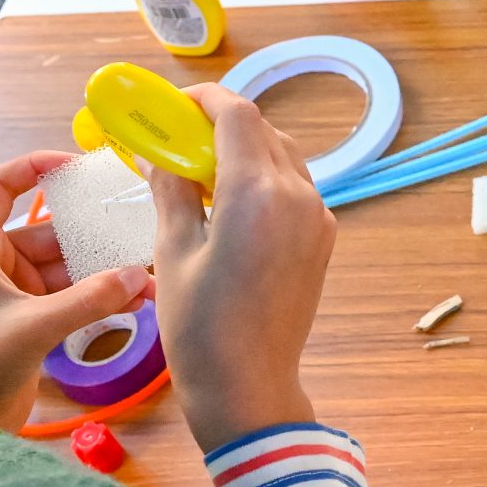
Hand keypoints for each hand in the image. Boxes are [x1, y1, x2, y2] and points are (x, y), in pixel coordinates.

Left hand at [0, 151, 151, 432]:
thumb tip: (137, 274)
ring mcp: (14, 294)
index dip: (35, 166)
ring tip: (147, 282)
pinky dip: (98, 298)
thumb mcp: (30, 329)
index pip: (0, 185)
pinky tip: (134, 304)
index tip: (79, 166)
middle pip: (51, 231)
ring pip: (67, 268)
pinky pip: (71, 297)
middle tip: (139, 237)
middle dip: (94, 237)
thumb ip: (87, 300)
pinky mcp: (29, 322)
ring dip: (103, 274)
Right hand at [147, 86, 336, 450]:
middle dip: (219, 124)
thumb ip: (172, 190)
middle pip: (262, 130)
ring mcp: (318, 217)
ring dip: (243, 149)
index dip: (203, 100)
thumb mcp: (173, 251)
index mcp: (258, 192)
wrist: (250, 386)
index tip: (172, 106)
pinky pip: (294, 188)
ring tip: (199, 169)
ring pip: (281, 156)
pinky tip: (229, 200)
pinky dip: (263, 178)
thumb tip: (163, 154)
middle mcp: (298, 195)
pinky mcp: (323, 238)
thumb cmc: (201, 327)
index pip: (237, 114)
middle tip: (176, 137)